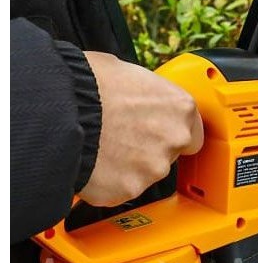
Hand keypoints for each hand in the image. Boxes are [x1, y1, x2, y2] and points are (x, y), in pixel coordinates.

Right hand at [78, 52, 203, 205]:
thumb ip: (147, 94)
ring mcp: (154, 167)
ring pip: (147, 173)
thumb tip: (139, 97)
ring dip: (130, 167)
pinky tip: (94, 164)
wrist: (58, 111)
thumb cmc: (88, 84)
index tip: (158, 133)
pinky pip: (122, 189)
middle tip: (124, 139)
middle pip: (171, 154)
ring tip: (103, 149)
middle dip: (151, 150)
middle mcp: (175, 139)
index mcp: (181, 107)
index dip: (172, 132)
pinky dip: (110, 182)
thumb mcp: (127, 73)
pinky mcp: (130, 189)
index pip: (193, 132)